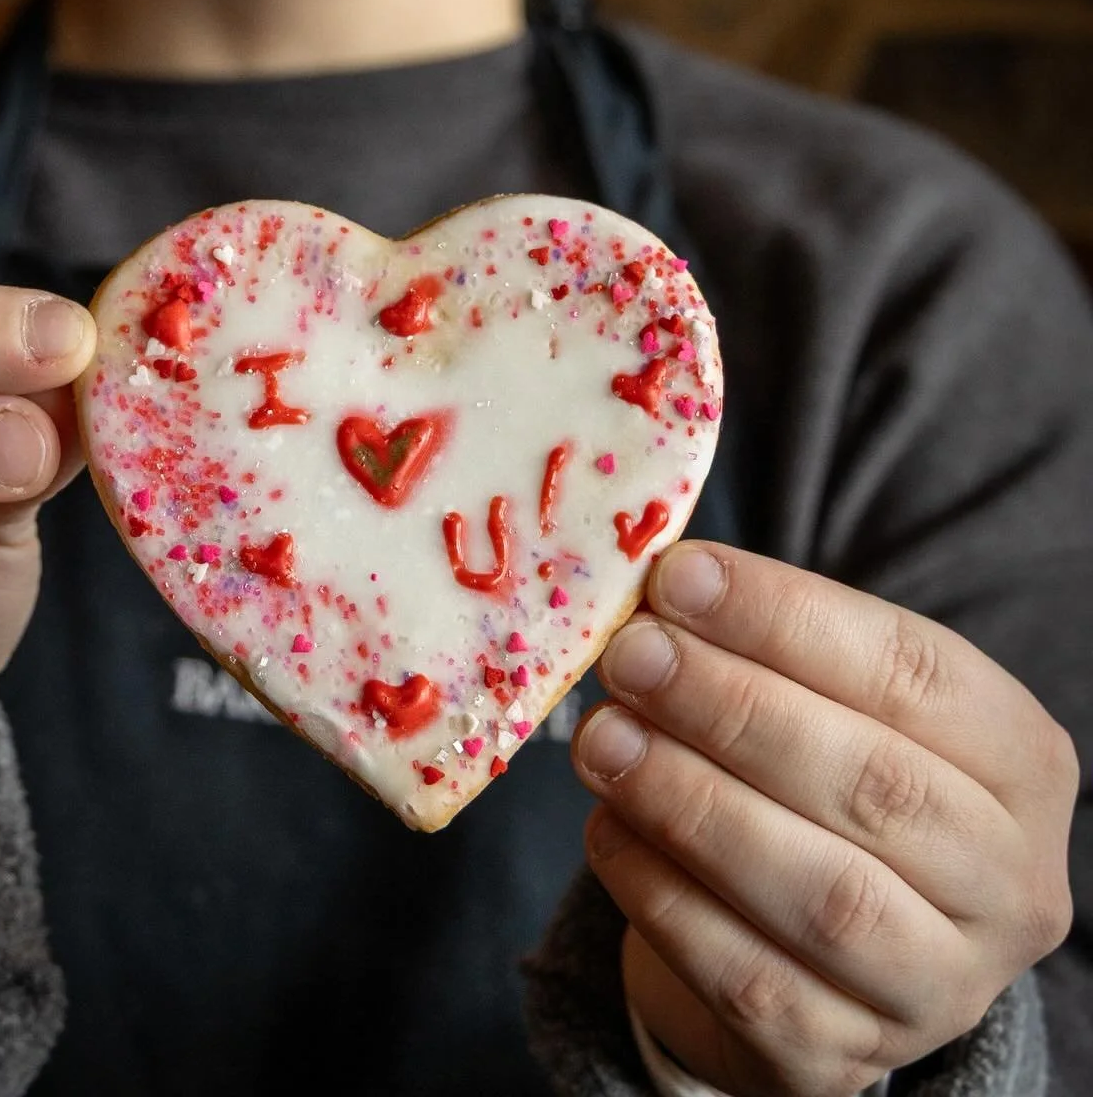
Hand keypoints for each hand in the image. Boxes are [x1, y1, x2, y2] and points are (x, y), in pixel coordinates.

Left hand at [572, 544, 1077, 1096]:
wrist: (814, 946)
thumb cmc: (826, 775)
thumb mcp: (831, 697)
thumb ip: (765, 643)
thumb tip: (666, 587)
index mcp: (1021, 762)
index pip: (914, 672)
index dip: (787, 619)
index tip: (679, 578)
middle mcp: (1008, 884)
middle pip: (873, 783)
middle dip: (733, 708)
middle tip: (631, 658)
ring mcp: (935, 988)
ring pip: (822, 893)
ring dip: (693, 803)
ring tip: (604, 740)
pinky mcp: (840, 1059)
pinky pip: (748, 978)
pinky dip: (663, 895)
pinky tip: (608, 827)